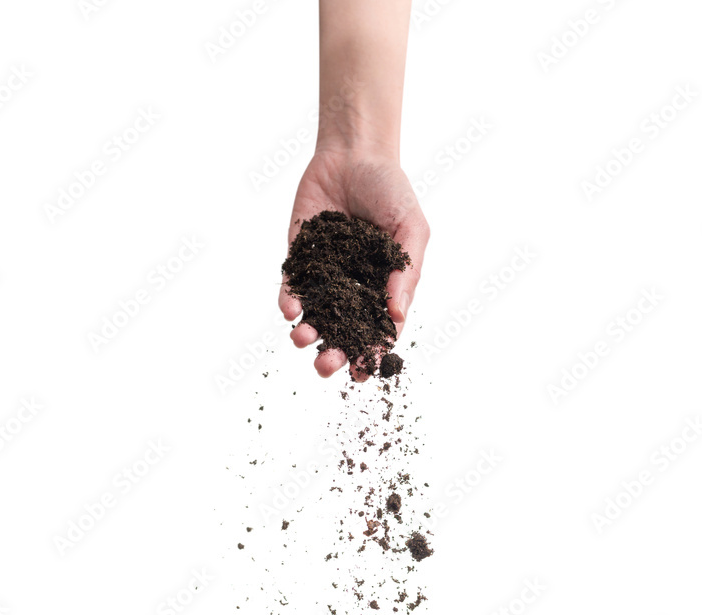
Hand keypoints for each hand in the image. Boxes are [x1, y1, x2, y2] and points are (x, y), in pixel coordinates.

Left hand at [278, 149, 429, 379]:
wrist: (353, 153)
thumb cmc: (391, 190)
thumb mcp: (411, 229)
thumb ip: (407, 272)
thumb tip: (397, 315)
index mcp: (385, 285)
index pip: (378, 329)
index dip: (371, 354)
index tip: (361, 373)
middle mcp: (355, 286)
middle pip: (343, 331)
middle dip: (334, 353)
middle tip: (326, 366)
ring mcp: (326, 273)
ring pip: (315, 315)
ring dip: (308, 333)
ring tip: (303, 339)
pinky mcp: (299, 257)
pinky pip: (293, 285)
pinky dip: (290, 300)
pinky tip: (291, 309)